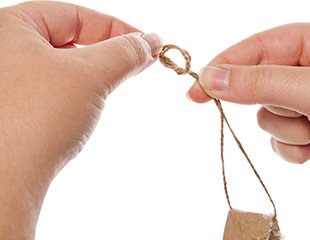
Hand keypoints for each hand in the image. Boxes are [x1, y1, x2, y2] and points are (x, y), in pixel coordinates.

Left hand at [0, 2, 161, 238]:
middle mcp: (1, 49)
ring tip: (107, 87)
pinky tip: (82, 105)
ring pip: (61, 64)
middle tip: (134, 65)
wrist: (7, 178)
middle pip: (68, 38)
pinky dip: (74, 90)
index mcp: (9, 26)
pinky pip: (51, 86)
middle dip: (106, 52)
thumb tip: (149, 42)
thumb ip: (124, 52)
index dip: (117, 28)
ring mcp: (4, 79)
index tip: (146, 45)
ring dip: (91, 73)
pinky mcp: (11, 106)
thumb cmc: (36, 119)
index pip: (76, 16)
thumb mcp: (91, 74)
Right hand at [188, 22, 309, 189]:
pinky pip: (280, 138)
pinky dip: (294, 148)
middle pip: (259, 84)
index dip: (224, 66)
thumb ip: (260, 82)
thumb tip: (212, 79)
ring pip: (268, 115)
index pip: (256, 48)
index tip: (196, 89)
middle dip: (275, 106)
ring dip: (288, 130)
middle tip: (292, 114)